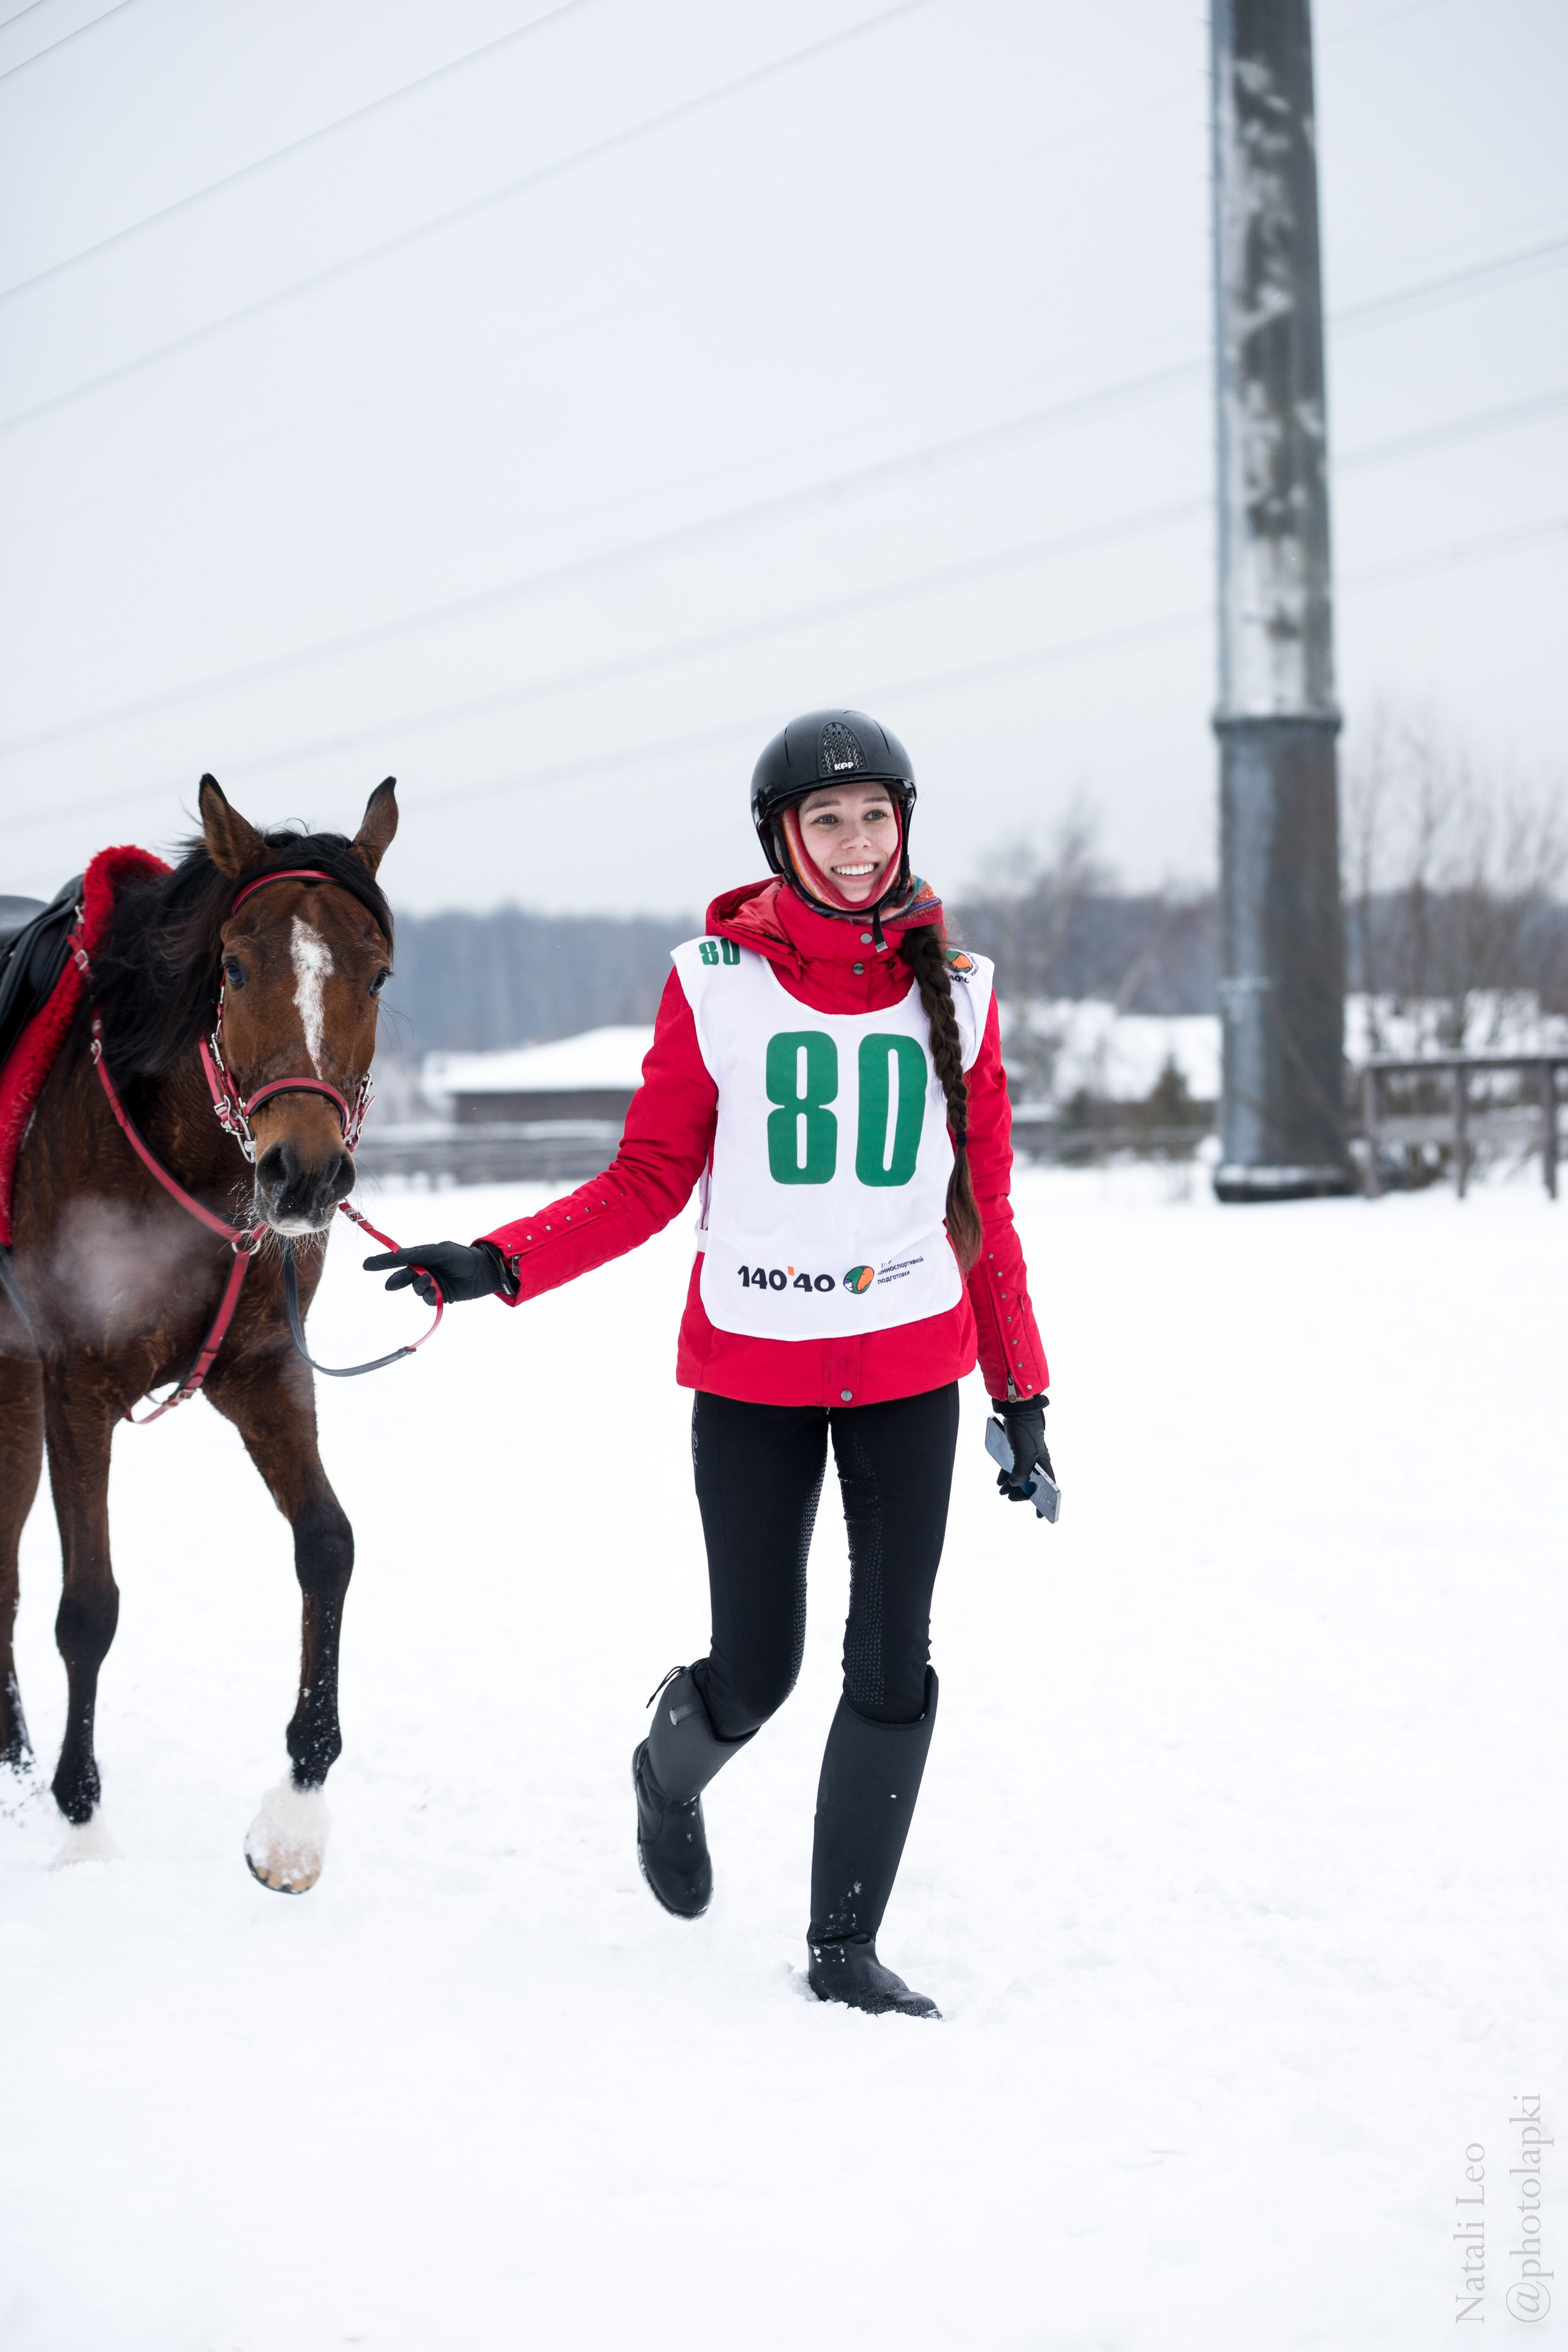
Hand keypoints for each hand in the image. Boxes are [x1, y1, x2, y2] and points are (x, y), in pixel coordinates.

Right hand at [361, 1239, 514, 1305]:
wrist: (484, 1273)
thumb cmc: (464, 1258)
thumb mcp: (443, 1252)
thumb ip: (422, 1254)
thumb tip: (400, 1254)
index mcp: (424, 1255)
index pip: (399, 1258)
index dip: (382, 1261)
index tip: (367, 1264)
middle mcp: (425, 1269)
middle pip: (402, 1275)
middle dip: (396, 1280)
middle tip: (390, 1285)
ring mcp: (432, 1283)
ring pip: (414, 1289)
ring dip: (418, 1286)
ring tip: (429, 1281)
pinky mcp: (440, 1295)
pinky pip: (427, 1299)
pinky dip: (428, 1296)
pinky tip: (435, 1292)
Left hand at [989, 1395, 1053, 1502]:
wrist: (1017, 1410)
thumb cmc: (1024, 1432)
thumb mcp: (1023, 1455)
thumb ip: (1020, 1473)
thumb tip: (1013, 1485)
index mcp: (1043, 1464)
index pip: (1049, 1487)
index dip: (1046, 1502)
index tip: (1041, 1516)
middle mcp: (1037, 1461)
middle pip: (1032, 1484)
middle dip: (1021, 1493)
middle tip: (1010, 1498)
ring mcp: (1027, 1456)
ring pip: (1020, 1476)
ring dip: (1011, 1486)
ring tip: (1001, 1493)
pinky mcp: (1017, 1450)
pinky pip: (1012, 1467)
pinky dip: (1005, 1475)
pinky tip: (999, 1481)